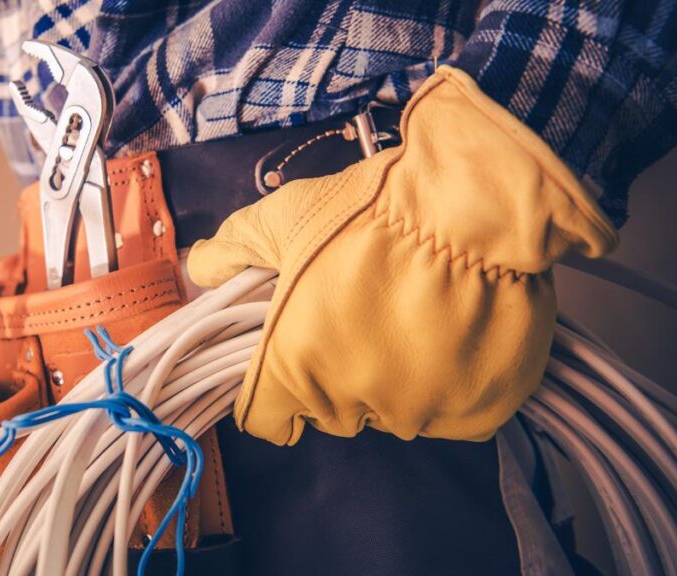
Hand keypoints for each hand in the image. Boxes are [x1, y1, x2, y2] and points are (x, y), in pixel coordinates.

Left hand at [188, 67, 617, 444]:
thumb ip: (234, 248)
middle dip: (337, 374)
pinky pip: (450, 414)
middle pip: (332, 411)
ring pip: (394, 413)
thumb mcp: (284, 217)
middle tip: (361, 316)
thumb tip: (199, 267)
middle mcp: (353, 404)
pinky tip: (454, 336)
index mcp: (294, 368)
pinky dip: (450, 387)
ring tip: (414, 318)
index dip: (273, 387)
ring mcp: (419, 413)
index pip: (266, 416)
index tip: (292, 357)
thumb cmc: (367, 211)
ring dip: (397, 380)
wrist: (472, 204)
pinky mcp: (476, 413)